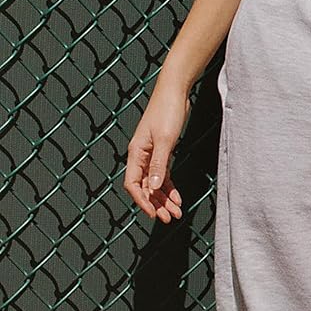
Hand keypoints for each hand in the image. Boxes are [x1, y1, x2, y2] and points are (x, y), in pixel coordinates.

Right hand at [124, 82, 189, 222]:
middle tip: (168, 218)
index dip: (142, 201)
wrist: (175, 92)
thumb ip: (159, 164)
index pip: (133, 184)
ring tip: (175, 213)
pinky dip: (169, 188)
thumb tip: (153, 187)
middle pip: (145, 187)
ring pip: (154, 184)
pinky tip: (177, 198)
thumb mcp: (164, 140)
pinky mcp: (162, 152)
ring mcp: (151, 154)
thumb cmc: (167, 112)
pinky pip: (163, 176)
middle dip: (156, 204)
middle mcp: (140, 156)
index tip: (153, 214)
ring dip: (164, 199)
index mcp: (136, 153)